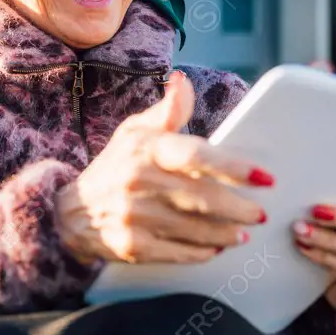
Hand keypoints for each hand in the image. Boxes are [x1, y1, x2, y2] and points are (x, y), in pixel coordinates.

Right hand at [54, 71, 273, 264]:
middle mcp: (139, 182)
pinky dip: (202, 252)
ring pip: (196, 229)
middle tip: (260, 212)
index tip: (264, 177)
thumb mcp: (134, 132)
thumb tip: (183, 81)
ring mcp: (135, 217)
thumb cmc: (115, 167)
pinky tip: (216, 247)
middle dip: (239, 208)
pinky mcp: (132, 247)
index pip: (196, 156)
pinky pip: (179, 253)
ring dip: (227, 233)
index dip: (233, 167)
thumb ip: (167, 110)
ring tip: (243, 231)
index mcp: (146, 149)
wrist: (71, 212)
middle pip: (203, 198)